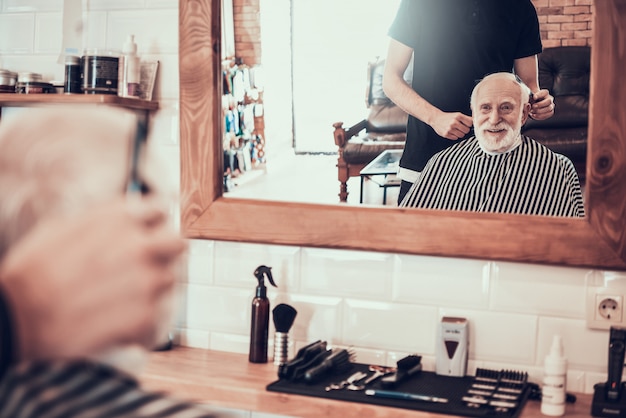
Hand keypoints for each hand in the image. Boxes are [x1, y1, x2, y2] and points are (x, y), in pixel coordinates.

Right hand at [0, 197, 186, 360]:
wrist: (18, 320)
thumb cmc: (32, 273)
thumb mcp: (61, 226)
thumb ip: (102, 218)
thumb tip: (129, 212)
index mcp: (120, 220)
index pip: (160, 209)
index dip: (152, 223)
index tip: (148, 233)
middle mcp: (140, 246)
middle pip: (177, 243)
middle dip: (165, 252)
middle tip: (145, 265)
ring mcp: (147, 282)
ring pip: (170, 279)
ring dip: (153, 288)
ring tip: (120, 298)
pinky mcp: (147, 316)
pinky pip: (158, 314)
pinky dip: (142, 320)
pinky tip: (117, 321)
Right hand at [430, 111, 472, 139]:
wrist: (436, 118)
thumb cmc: (447, 117)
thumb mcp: (457, 114)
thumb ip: (466, 118)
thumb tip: (475, 121)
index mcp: (458, 116)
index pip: (470, 123)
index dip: (469, 124)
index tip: (466, 124)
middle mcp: (454, 122)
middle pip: (467, 130)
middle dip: (465, 130)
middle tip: (460, 128)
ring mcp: (450, 129)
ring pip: (462, 135)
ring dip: (460, 134)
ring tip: (456, 130)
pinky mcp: (446, 134)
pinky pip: (455, 138)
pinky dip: (454, 136)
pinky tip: (451, 132)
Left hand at [529, 88, 554, 119]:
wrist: (532, 106)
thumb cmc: (530, 100)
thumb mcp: (529, 96)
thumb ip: (529, 95)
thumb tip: (531, 98)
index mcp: (545, 93)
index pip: (545, 92)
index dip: (540, 95)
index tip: (534, 97)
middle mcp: (550, 98)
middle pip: (549, 101)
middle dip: (540, 104)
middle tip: (533, 106)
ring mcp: (551, 105)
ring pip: (549, 108)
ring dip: (540, 111)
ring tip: (532, 112)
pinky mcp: (550, 112)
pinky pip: (548, 114)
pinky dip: (541, 116)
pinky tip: (534, 115)